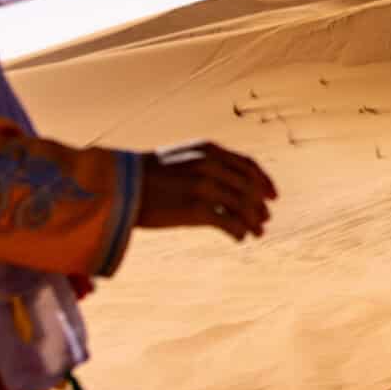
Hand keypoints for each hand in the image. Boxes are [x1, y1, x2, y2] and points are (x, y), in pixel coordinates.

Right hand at [135, 142, 275, 241]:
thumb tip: (224, 182)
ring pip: (242, 206)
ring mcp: (204, 187)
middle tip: (265, 219)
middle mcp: (211, 165)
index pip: (248, 165)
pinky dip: (239, 231)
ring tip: (256, 232)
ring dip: (253, 221)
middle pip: (249, 188)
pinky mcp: (196, 210)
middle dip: (260, 205)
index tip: (273, 196)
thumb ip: (204, 164)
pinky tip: (239, 238)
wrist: (118, 185)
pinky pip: (229, 223)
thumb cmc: (144, 175)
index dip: (264, 181)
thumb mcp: (178, 158)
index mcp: (209, 150)